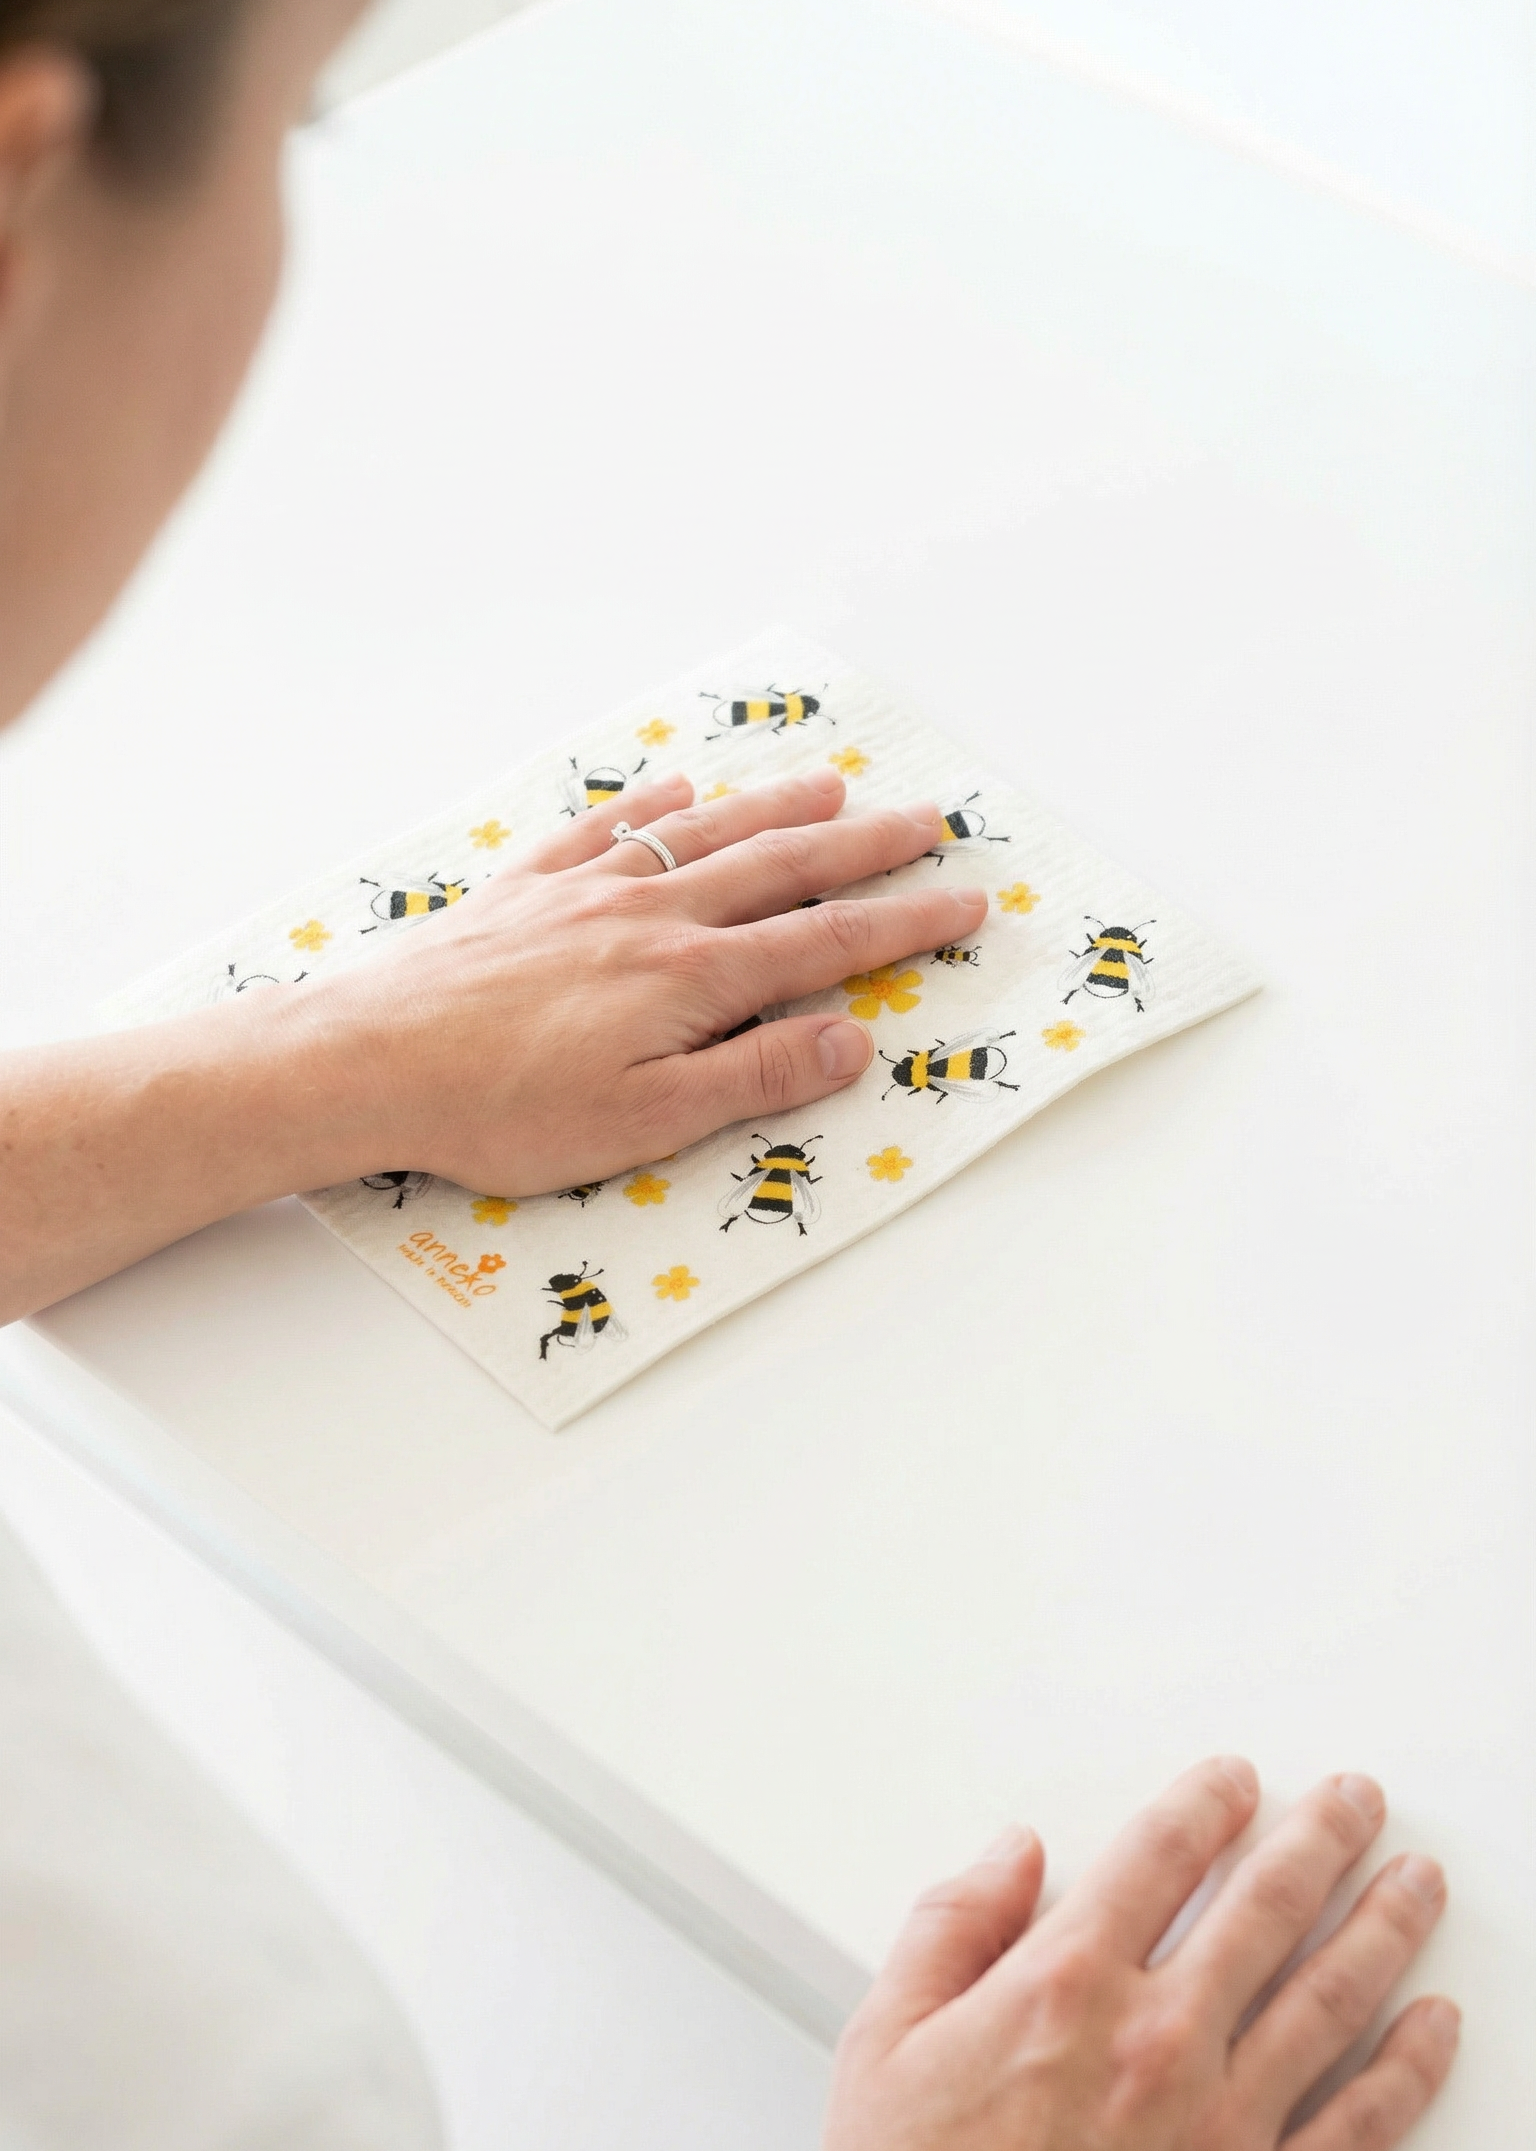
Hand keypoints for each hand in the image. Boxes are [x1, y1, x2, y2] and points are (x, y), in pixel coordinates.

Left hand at [318, 764, 986, 1193]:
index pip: (826, 943)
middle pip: (780, 869)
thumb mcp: (646, 1124)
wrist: (370, 1059)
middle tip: (925, 821)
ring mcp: (585, 892)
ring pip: (702, 836)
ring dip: (773, 809)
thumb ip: (754, 1078)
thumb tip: (853, 1041)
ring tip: (830, 786)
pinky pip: (602, 829)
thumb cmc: (503, 1109)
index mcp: (692, 978)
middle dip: (863, 847)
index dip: (904, 922)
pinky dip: (649, 806)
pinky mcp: (524, 890)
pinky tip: (675, 790)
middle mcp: (651, 915)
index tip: (964, 899)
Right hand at [824, 1759, 1456, 2150]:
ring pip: (1330, 1998)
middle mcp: (1156, 2041)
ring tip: (1413, 1883)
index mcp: (1066, 1986)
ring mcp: (1220, 2122)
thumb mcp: (886, 2044)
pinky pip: (1359, 2124)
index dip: (1204, 1802)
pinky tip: (1430, 2026)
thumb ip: (950, 1928)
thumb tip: (1009, 1855)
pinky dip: (1408, 2067)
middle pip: (1264, 1907)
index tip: (1233, 1780)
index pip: (1159, 1855)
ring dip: (1383, 1927)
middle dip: (1320, 1840)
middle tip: (1354, 1800)